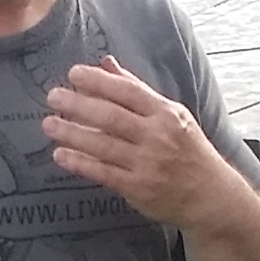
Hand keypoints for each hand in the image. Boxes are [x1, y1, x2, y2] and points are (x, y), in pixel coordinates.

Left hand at [44, 59, 248, 228]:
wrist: (210, 196)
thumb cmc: (187, 150)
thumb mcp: (171, 115)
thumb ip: (137, 90)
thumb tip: (106, 64)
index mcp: (167, 114)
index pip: (129, 92)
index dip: (99, 81)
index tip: (74, 73)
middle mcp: (158, 136)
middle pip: (112, 116)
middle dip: (79, 105)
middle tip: (53, 96)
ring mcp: (148, 164)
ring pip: (104, 145)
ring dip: (73, 133)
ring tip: (49, 124)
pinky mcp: (139, 188)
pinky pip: (104, 172)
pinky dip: (80, 163)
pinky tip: (61, 154)